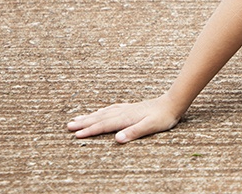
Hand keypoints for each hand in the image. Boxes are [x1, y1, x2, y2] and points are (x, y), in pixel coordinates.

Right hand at [66, 94, 182, 143]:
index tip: (76, 135)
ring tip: (77, 119)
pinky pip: (111, 109)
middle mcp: (123, 112)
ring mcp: (126, 109)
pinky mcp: (130, 108)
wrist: (173, 102)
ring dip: (90, 116)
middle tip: (68, 126)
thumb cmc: (163, 117)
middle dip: (84, 123)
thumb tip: (117, 139)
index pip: (104, 126)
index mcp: (126, 118)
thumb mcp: (150, 127)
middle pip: (100, 118)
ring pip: (103, 113)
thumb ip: (134, 132)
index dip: (90, 130)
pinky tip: (99, 112)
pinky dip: (101, 111)